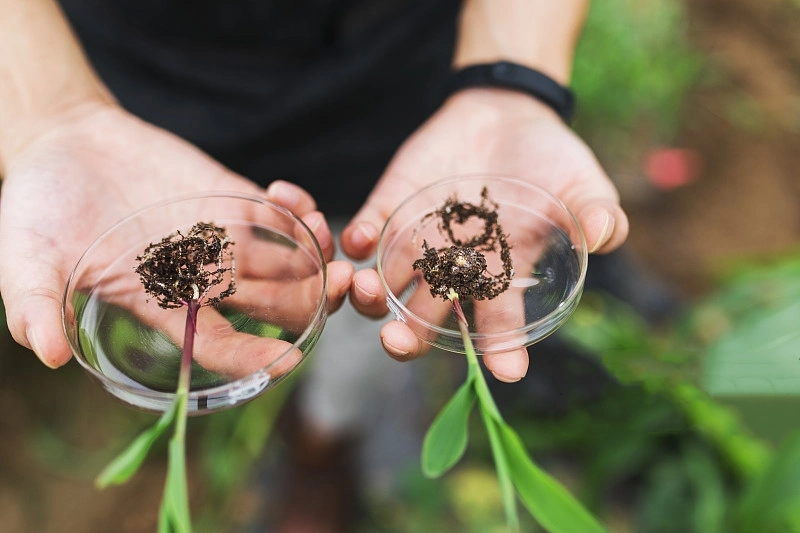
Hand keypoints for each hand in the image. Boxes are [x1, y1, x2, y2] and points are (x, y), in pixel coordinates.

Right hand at [0, 102, 351, 368]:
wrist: (63, 144)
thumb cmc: (40, 207)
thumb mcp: (25, 257)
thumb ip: (33, 303)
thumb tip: (48, 355)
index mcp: (163, 305)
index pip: (217, 343)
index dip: (251, 357)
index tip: (286, 362)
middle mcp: (203, 278)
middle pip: (272, 306)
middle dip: (311, 302)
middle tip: (341, 285)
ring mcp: (223, 237)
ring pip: (287, 261)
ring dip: (316, 255)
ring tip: (326, 238)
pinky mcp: (231, 196)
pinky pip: (279, 213)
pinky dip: (295, 209)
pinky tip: (293, 196)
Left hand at [342, 88, 627, 381]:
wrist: (506, 112)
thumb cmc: (548, 158)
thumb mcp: (582, 184)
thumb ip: (596, 212)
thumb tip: (605, 234)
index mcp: (500, 276)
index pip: (500, 324)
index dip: (504, 349)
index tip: (507, 371)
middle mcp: (454, 269)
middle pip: (425, 318)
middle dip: (409, 337)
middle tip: (397, 341)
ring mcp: (420, 241)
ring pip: (387, 284)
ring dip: (371, 295)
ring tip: (366, 289)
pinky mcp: (393, 206)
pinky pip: (367, 231)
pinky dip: (357, 239)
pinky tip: (357, 240)